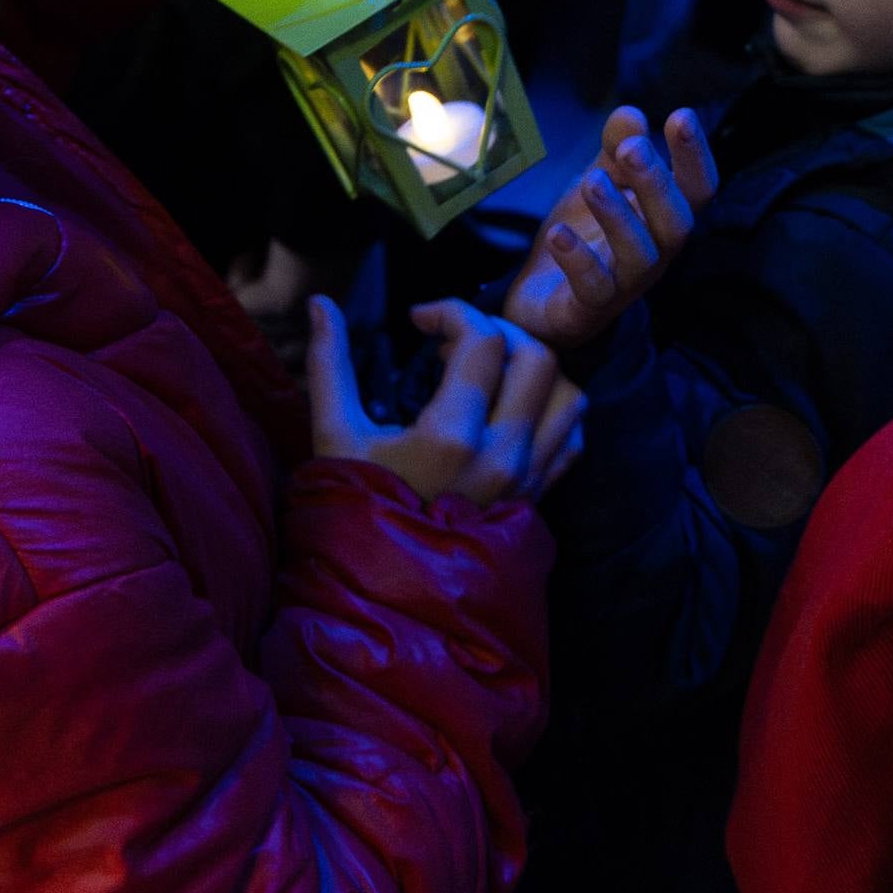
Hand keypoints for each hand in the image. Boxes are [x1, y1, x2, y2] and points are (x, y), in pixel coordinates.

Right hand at [304, 296, 587, 506]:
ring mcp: (527, 479)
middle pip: (536, 357)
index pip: (482, 339)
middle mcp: (502, 454)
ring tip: (489, 372)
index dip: (451, 312)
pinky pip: (572, 436)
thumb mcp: (334, 436)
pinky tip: (511, 409)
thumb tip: (321, 303)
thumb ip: (330, 363)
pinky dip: (552, 409)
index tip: (419, 323)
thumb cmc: (352, 511)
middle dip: (498, 332)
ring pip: (567, 394)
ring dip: (532, 369)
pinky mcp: (538, 496)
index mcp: (452, 435)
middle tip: (458, 342)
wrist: (384, 589)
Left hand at [504, 107, 716, 350]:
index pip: (697, 190)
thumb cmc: (585, 238)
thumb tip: (632, 112)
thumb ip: (614, 151)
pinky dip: (578, 260)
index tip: (682, 116)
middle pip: (676, 223)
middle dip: (657, 183)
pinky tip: (559, 233)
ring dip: (618, 216)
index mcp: (663, 219)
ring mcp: (625, 285)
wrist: (542, 302)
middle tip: (632, 148)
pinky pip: (594, 288)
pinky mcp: (588, 308)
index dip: (695, 156)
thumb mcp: (599, 184)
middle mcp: (654, 254)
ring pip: (639, 255)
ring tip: (593, 182)